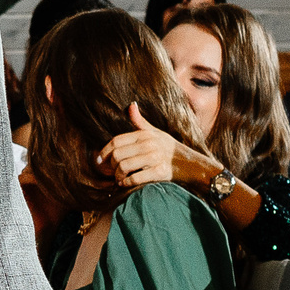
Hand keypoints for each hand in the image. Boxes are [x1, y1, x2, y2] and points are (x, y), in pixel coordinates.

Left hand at [97, 103, 225, 190]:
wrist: (191, 164)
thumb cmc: (168, 148)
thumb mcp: (155, 132)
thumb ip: (140, 122)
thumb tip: (131, 105)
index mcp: (145, 135)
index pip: (116, 141)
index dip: (104, 152)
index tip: (99, 161)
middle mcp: (149, 144)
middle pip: (117, 155)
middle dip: (110, 166)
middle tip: (110, 172)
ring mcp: (155, 158)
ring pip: (124, 167)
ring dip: (117, 176)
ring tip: (118, 179)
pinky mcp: (160, 172)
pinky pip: (135, 178)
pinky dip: (126, 183)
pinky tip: (125, 184)